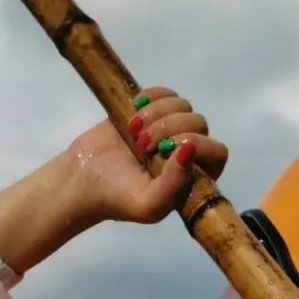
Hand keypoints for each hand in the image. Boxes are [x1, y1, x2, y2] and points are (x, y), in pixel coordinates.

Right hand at [66, 86, 228, 224]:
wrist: (82, 179)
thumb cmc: (117, 197)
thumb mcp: (148, 205)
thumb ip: (174, 186)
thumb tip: (189, 151)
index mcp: (194, 178)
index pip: (217, 152)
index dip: (196, 145)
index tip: (165, 151)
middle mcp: (188, 152)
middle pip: (200, 123)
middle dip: (170, 129)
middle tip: (142, 144)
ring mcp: (171, 128)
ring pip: (183, 105)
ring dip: (157, 114)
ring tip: (133, 130)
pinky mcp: (153, 110)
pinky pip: (165, 93)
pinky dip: (150, 97)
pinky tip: (133, 112)